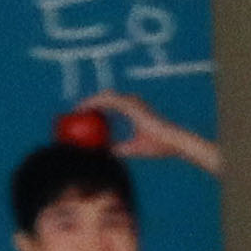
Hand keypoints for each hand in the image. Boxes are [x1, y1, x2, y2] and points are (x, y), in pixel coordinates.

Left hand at [72, 90, 223, 179]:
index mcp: (136, 111)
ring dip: (91, 100)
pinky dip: (95, 103)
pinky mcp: (131, 105)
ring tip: (78, 108)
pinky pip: (108, 101)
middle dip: (92, 101)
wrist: (172, 141)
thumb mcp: (134, 149)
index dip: (99, 106)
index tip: (86, 113)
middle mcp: (133, 103)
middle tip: (78, 111)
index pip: (113, 104)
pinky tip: (85, 108)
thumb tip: (108, 154)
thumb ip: (121, 149)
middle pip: (107, 98)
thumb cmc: (158, 146)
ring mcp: (132, 103)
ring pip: (106, 97)